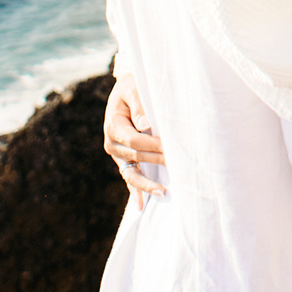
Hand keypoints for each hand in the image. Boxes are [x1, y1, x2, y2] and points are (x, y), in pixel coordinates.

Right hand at [105, 77, 164, 208]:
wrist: (124, 92)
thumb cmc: (131, 86)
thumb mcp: (133, 87)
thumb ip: (139, 104)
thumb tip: (145, 125)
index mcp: (113, 125)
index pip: (135, 141)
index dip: (154, 145)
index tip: (171, 147)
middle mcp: (112, 143)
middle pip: (137, 157)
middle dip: (158, 161)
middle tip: (179, 166)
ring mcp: (117, 155)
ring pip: (131, 173)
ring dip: (147, 184)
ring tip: (164, 193)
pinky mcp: (123, 160)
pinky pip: (129, 178)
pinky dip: (135, 191)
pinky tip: (142, 205)